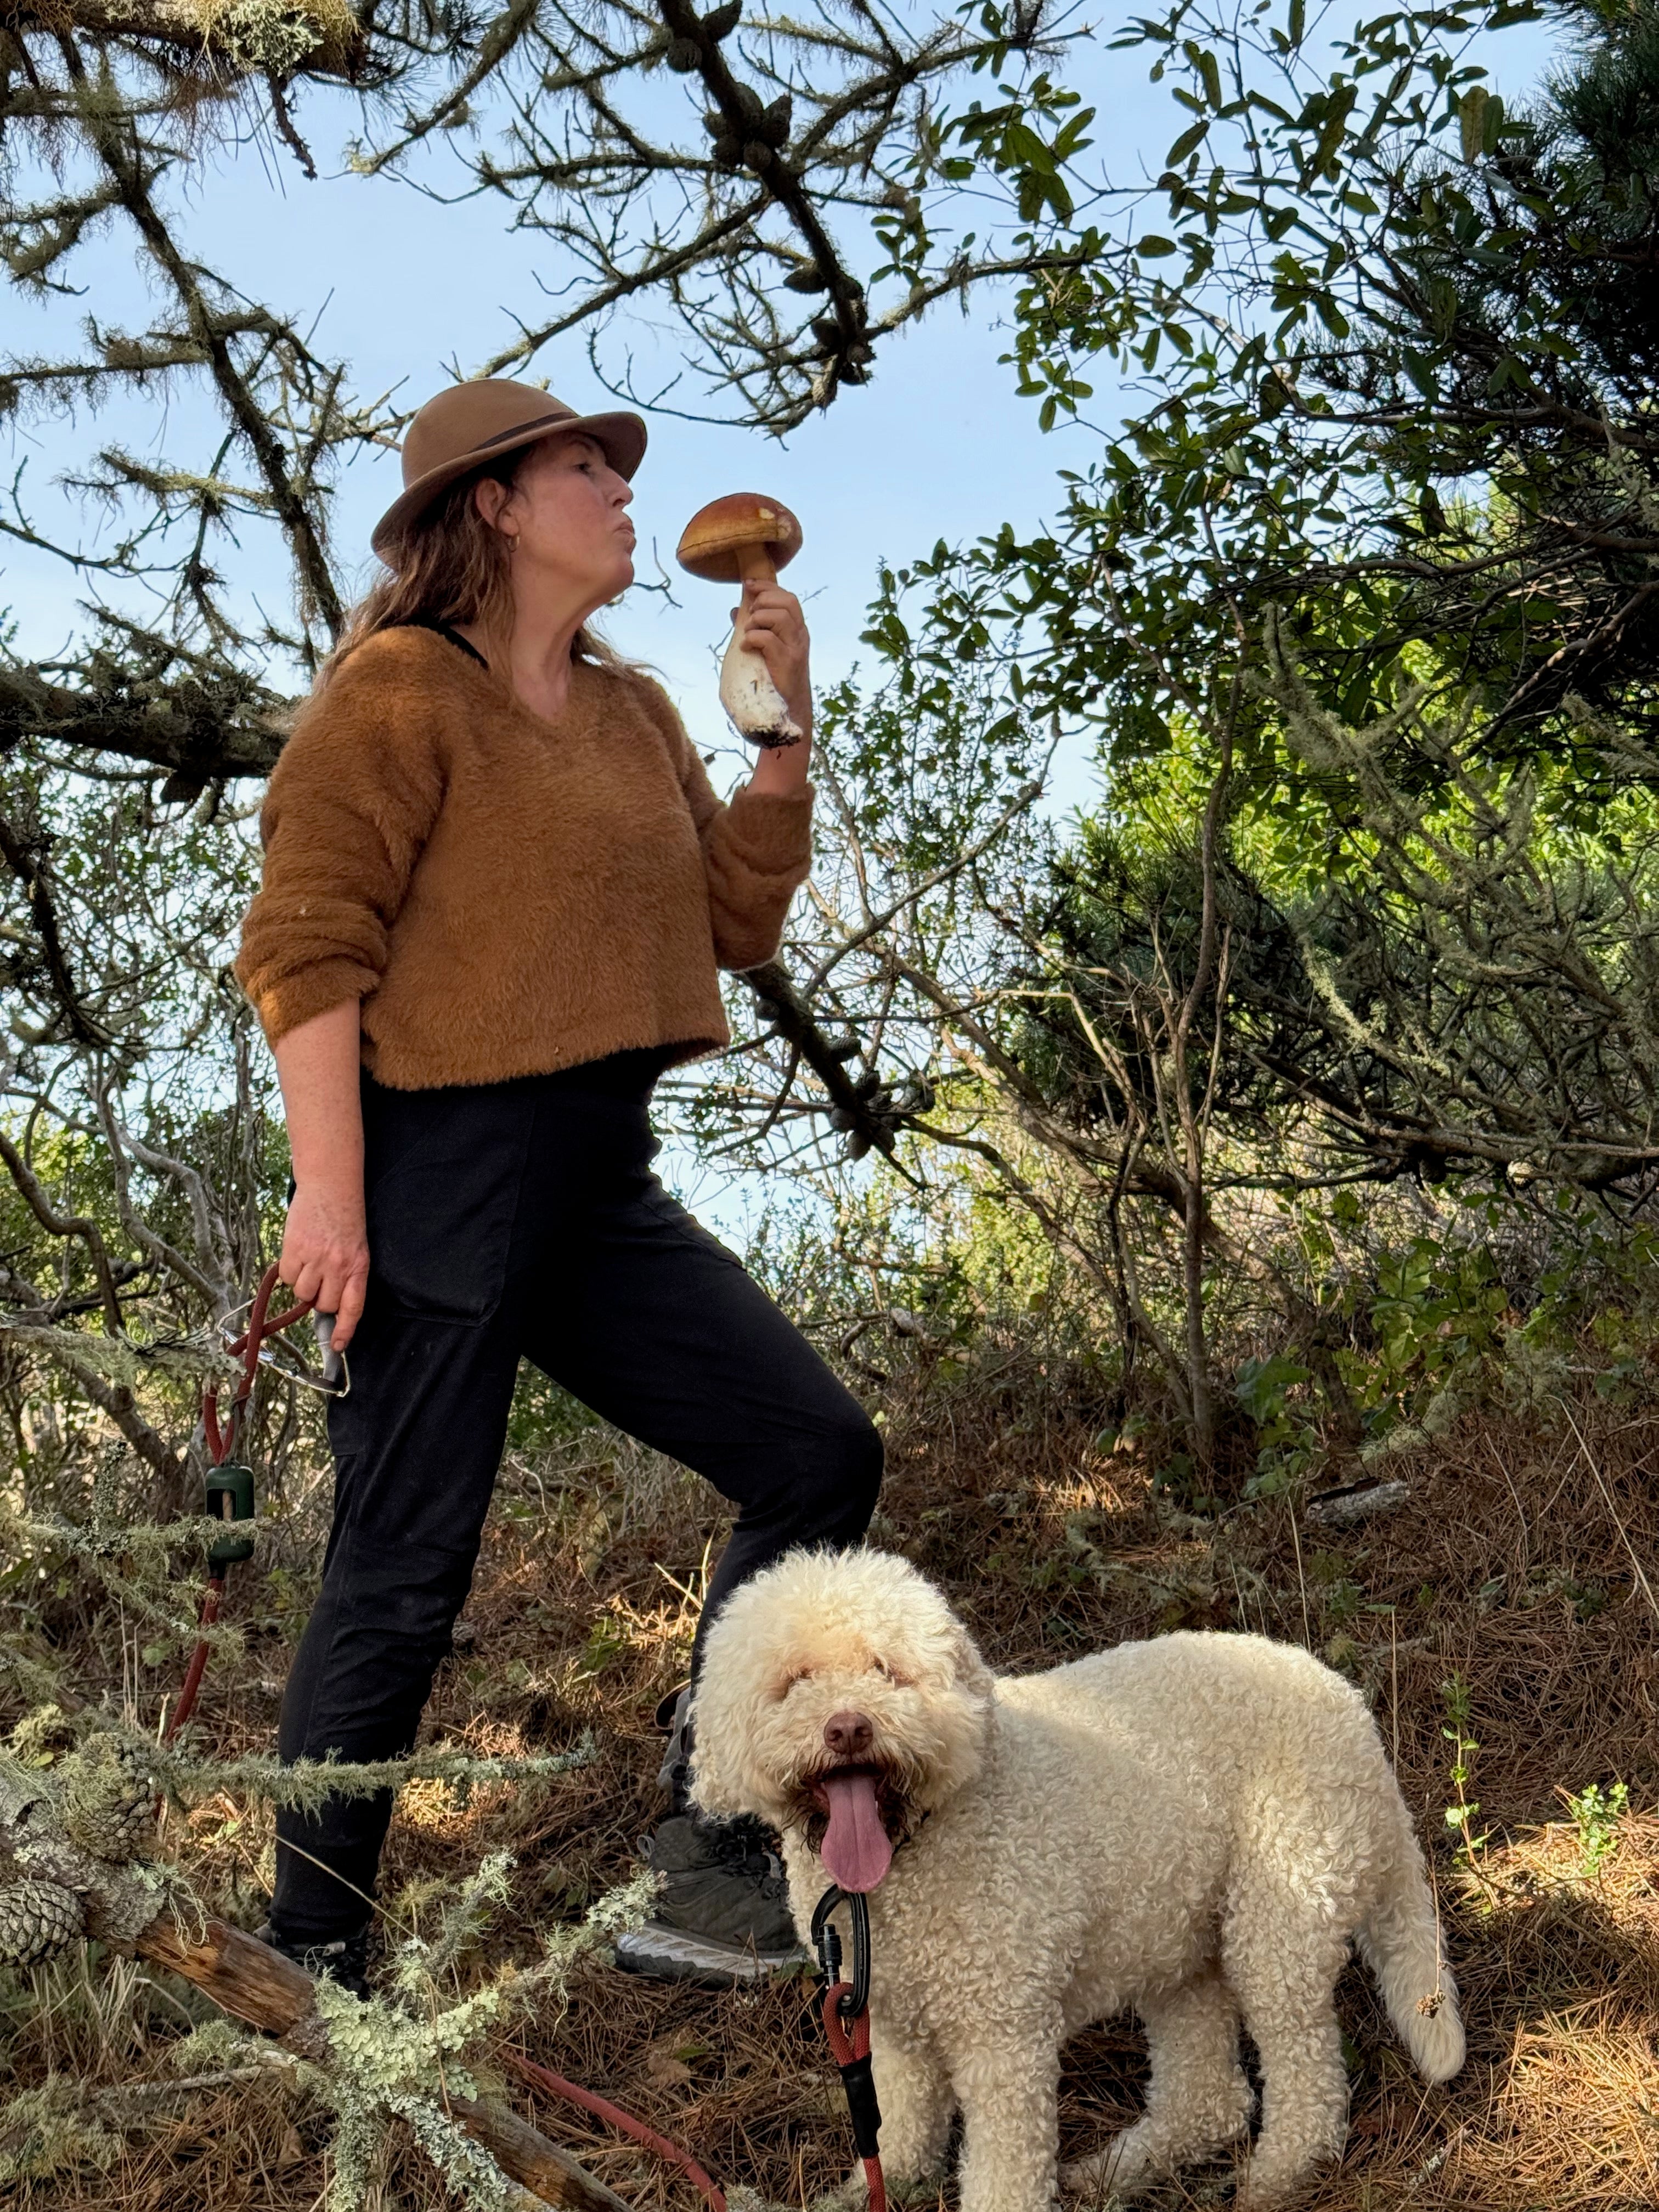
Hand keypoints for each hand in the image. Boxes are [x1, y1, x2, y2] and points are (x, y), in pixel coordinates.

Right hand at [280, 1179, 369, 1349]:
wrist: (330, 1185)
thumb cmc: (344, 1217)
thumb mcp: (354, 1247)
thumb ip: (345, 1274)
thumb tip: (325, 1301)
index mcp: (359, 1266)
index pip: (353, 1307)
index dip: (345, 1330)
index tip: (338, 1346)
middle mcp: (340, 1265)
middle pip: (324, 1304)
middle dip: (319, 1298)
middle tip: (319, 1279)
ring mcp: (317, 1258)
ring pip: (302, 1293)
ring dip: (302, 1284)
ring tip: (307, 1262)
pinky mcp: (296, 1250)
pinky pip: (287, 1277)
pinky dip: (288, 1271)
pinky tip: (296, 1254)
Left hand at [732, 581, 811, 737]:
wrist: (788, 711)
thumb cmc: (774, 680)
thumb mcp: (763, 648)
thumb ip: (753, 628)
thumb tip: (736, 610)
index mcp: (796, 629)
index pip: (787, 597)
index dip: (767, 586)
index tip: (748, 585)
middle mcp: (800, 635)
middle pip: (788, 601)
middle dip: (763, 601)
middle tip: (749, 616)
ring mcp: (796, 648)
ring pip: (780, 616)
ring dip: (758, 619)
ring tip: (747, 632)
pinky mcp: (788, 662)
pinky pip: (769, 639)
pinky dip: (753, 638)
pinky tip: (745, 646)